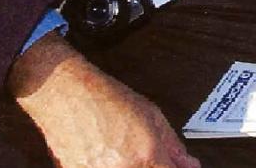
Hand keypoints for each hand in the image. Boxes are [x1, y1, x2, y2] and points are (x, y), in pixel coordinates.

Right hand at [9, 33, 200, 167]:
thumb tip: (190, 165)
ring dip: (130, 164)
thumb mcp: (150, 113)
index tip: (174, 166)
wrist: (66, 95)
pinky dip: (109, 164)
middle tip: (145, 156)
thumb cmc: (107, 98)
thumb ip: (172, 145)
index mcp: (146, 155)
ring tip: (122, 151)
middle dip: (152, 166)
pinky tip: (107, 156)